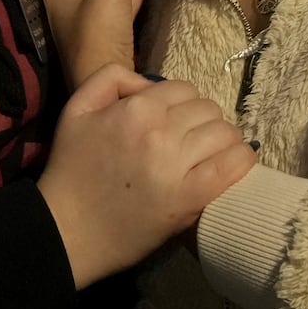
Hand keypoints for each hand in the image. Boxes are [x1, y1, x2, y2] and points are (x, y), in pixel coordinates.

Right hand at [37, 66, 253, 288]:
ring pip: (225, 133)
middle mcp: (160, 132)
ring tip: (209, 153)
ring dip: (221, 140)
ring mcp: (177, 166)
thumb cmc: (71, 169)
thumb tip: (150, 83)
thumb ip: (112, 78)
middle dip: (201, 120)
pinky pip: (233, 166)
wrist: (67, 231)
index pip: (184, 88)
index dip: (181, 102)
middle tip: (190, 139)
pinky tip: (233, 164)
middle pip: (208, 109)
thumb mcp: (77, 108)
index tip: (174, 121)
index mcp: (136, 108)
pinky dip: (241, 160)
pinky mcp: (190, 199)